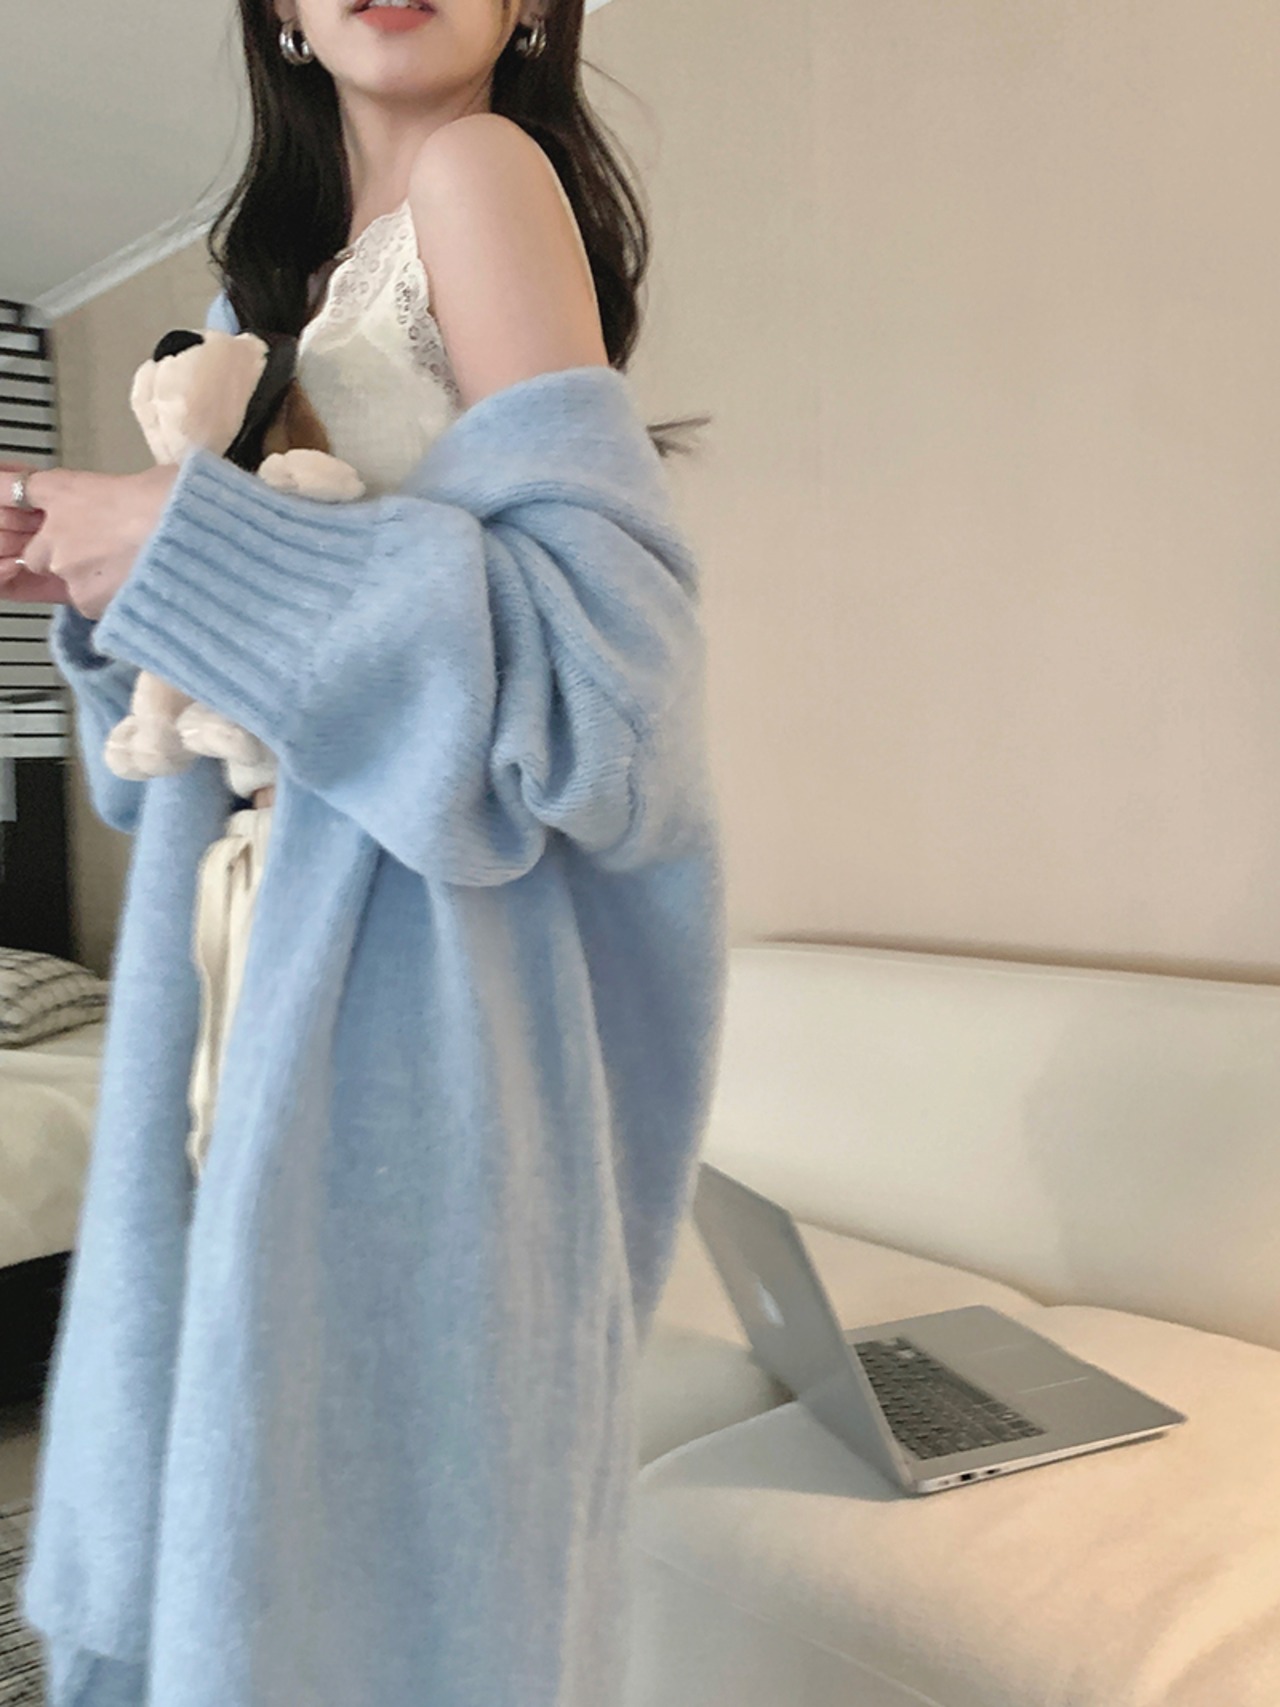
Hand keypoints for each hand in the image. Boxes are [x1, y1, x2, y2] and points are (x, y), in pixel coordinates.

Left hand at [0, 462, 179, 619]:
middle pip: (39, 552)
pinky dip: (114, 603)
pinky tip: (145, 593)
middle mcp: (57, 533)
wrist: (196, 547)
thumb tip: (146, 496)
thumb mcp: (155, 480)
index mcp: (67, 490)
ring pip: (70, 583)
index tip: (20, 503)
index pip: (16, 489)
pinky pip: (95, 607)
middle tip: (107, 551)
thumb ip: (131, 491)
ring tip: (139, 574)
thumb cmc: (181, 504)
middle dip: (64, 555)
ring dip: (94, 581)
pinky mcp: (89, 605)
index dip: (16, 495)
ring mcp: (70, 573)